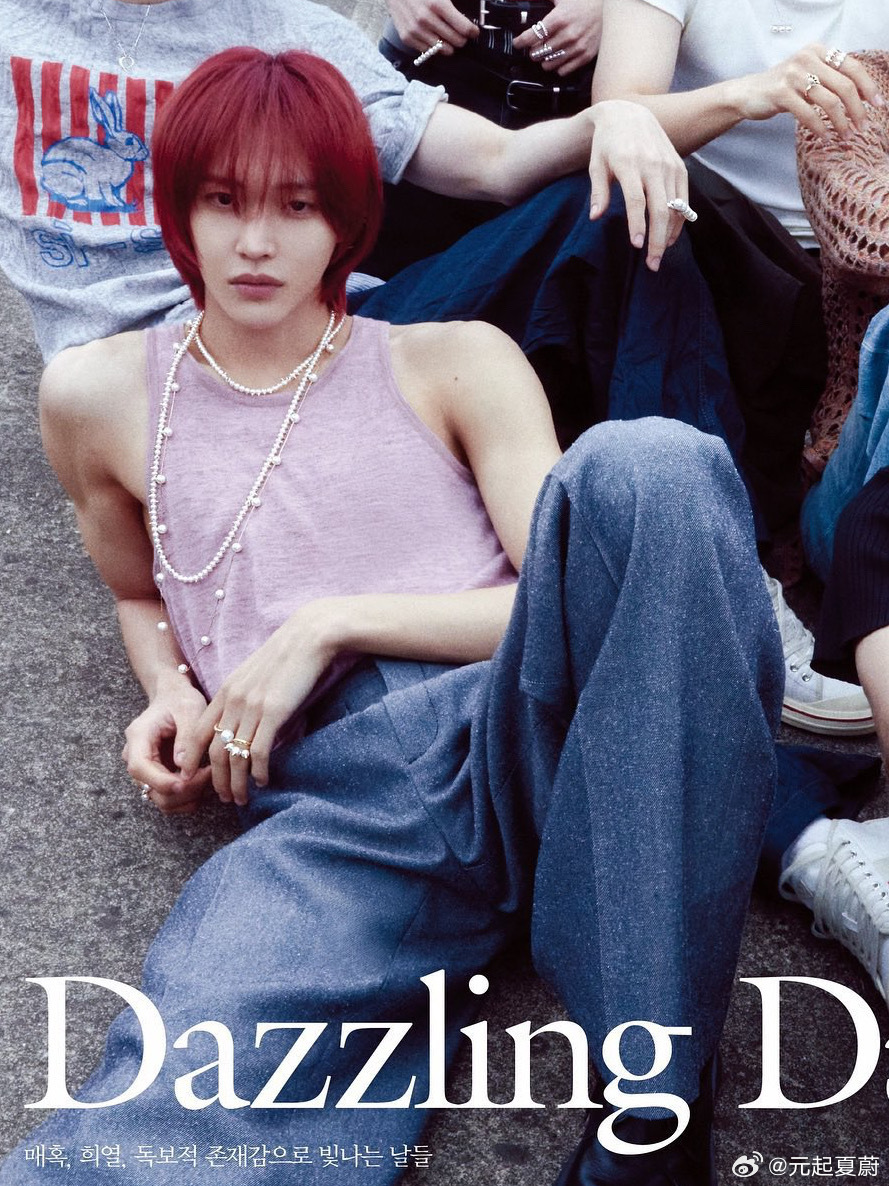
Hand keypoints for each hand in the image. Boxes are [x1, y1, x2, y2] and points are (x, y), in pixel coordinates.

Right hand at [122, 680, 212, 815]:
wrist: (174, 698)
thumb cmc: (181, 700)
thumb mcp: (189, 709)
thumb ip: (186, 735)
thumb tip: (183, 765)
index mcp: (138, 737)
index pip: (140, 768)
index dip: (161, 781)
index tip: (185, 783)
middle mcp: (136, 757)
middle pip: (151, 789)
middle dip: (182, 790)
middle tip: (209, 775)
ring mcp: (146, 771)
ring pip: (161, 799)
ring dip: (188, 797)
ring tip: (210, 777)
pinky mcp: (157, 778)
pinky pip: (170, 798)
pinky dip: (189, 797)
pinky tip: (205, 782)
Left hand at [178, 602, 339, 806]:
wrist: (309, 635)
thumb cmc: (288, 655)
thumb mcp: (256, 675)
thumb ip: (244, 698)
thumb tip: (245, 724)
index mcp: (226, 691)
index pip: (198, 733)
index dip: (192, 759)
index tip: (192, 778)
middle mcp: (234, 701)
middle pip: (215, 751)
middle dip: (216, 780)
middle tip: (223, 798)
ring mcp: (253, 706)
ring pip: (235, 756)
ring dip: (237, 783)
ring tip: (242, 799)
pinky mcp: (275, 711)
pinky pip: (260, 751)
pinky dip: (259, 771)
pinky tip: (264, 781)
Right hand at [387, 0, 477, 55]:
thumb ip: (454, 4)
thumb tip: (468, 19)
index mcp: (438, 4)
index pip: (464, 28)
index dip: (472, 31)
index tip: (473, 31)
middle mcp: (426, 19)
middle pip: (456, 41)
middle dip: (462, 38)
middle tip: (460, 34)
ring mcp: (416, 30)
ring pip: (444, 50)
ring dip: (449, 45)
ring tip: (448, 37)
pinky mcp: (407, 38)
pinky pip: (428, 52)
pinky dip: (434, 47)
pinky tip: (434, 38)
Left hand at [514, 0, 601, 76]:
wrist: (608, 7)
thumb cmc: (583, 1)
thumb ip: (542, 0)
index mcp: (559, 19)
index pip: (531, 36)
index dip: (521, 41)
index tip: (518, 42)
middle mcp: (568, 35)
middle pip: (538, 53)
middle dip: (533, 50)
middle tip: (536, 46)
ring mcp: (577, 47)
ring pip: (548, 65)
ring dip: (545, 60)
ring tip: (548, 52)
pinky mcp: (585, 56)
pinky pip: (563, 71)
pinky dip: (558, 66)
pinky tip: (559, 57)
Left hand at [587, 99, 687, 270]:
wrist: (629, 113)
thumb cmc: (607, 144)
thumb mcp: (596, 165)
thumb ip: (598, 191)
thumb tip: (595, 217)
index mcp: (630, 164)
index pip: (637, 201)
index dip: (638, 225)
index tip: (637, 246)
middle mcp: (653, 165)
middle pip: (660, 208)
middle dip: (658, 240)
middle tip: (652, 265)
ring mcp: (670, 165)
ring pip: (675, 206)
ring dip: (670, 234)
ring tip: (660, 255)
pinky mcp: (680, 166)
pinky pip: (684, 198)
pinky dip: (679, 219)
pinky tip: (670, 236)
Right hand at [739, 45, 881, 138]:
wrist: (748, 93)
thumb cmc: (783, 88)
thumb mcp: (808, 76)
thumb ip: (830, 79)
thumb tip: (860, 97)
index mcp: (819, 51)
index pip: (852, 67)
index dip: (867, 87)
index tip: (877, 105)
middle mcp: (808, 58)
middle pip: (844, 86)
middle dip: (857, 109)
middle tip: (862, 127)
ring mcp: (794, 74)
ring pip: (829, 101)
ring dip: (841, 122)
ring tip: (845, 135)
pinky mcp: (781, 93)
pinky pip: (808, 114)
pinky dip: (819, 127)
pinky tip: (825, 136)